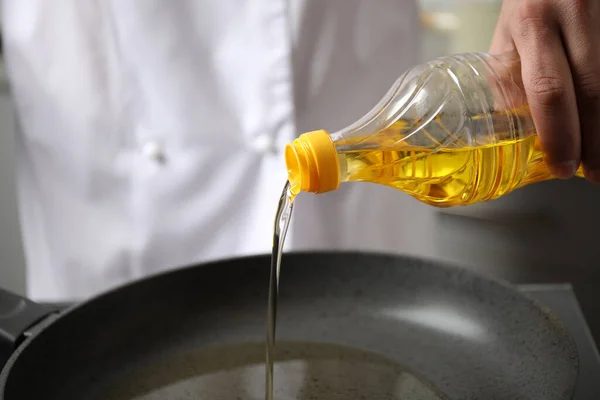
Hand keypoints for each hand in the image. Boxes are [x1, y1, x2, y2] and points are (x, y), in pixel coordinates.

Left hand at [490, 0, 599, 182]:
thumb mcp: (510, 29)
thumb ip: (509, 74)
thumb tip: (510, 127)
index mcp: (533, 21)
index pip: (548, 89)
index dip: (559, 133)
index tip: (563, 165)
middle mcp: (572, 13)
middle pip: (592, 90)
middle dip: (595, 140)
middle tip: (594, 172)